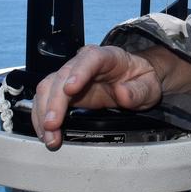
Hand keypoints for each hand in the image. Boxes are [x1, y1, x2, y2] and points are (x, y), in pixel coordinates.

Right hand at [30, 45, 164, 149]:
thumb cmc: (140, 79)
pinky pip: (47, 100)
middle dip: (54, 102)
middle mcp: (84, 63)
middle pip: (62, 76)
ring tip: (49, 135)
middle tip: (53, 124)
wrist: (134, 81)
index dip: (78, 73)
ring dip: (43, 112)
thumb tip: (123, 94)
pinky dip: (42, 117)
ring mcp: (71, 76)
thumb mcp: (148, 85)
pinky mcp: (64, 91)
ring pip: (48, 88)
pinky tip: (45, 132)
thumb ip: (138, 90)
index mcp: (107, 56)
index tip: (70, 90)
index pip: (90, 59)